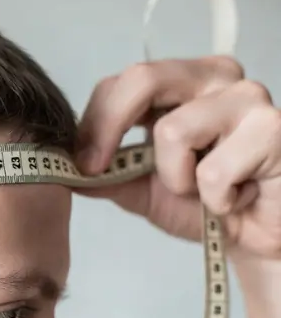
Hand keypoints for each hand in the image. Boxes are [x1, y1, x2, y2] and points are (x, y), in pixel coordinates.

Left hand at [73, 55, 280, 260]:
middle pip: (142, 78)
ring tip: (204, 193)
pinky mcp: (275, 129)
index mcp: (181, 83)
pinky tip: (238, 199)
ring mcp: (248, 97)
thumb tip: (58, 166)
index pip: (121, 82)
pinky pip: (213, 171)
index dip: (93, 122)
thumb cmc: (207, 206)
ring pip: (174, 131)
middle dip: (110, 129)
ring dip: (178, 180)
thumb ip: (104, 173)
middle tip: (99, 170)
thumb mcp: (142, 189)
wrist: (260, 240)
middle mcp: (215, 77)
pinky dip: (215, 201)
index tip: (81, 163)